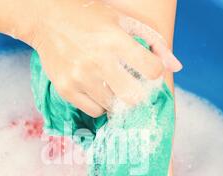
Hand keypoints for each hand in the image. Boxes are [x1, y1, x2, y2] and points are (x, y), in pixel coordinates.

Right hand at [28, 0, 181, 116]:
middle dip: (138, 95)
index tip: (147, 70)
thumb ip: (153, 40)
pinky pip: (94, 111)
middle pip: (133, 97)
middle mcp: (98, 61)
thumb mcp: (122, 20)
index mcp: (116, 40)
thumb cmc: (88, 18)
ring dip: (116, 99)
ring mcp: (80, 77)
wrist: (46, 20)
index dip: (154, 72)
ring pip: (113, 106)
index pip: (151, 70)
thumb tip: (176, 67)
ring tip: (110, 85)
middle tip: (132, 88)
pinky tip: (97, 91)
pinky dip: (99, 105)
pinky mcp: (66, 89)